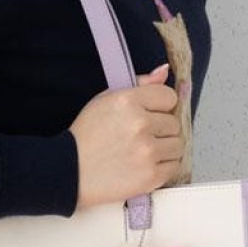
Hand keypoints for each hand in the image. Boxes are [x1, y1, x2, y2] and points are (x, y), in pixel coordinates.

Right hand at [67, 63, 180, 210]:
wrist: (70, 173)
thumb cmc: (86, 137)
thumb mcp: (105, 100)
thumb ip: (139, 84)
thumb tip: (164, 70)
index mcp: (128, 101)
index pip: (169, 97)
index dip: (159, 107)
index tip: (147, 115)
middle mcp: (140, 124)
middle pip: (174, 123)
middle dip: (160, 129)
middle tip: (139, 138)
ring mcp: (147, 152)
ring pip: (177, 145)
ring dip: (164, 149)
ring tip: (142, 152)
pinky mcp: (151, 176)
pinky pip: (174, 165)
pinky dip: (163, 166)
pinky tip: (144, 165)